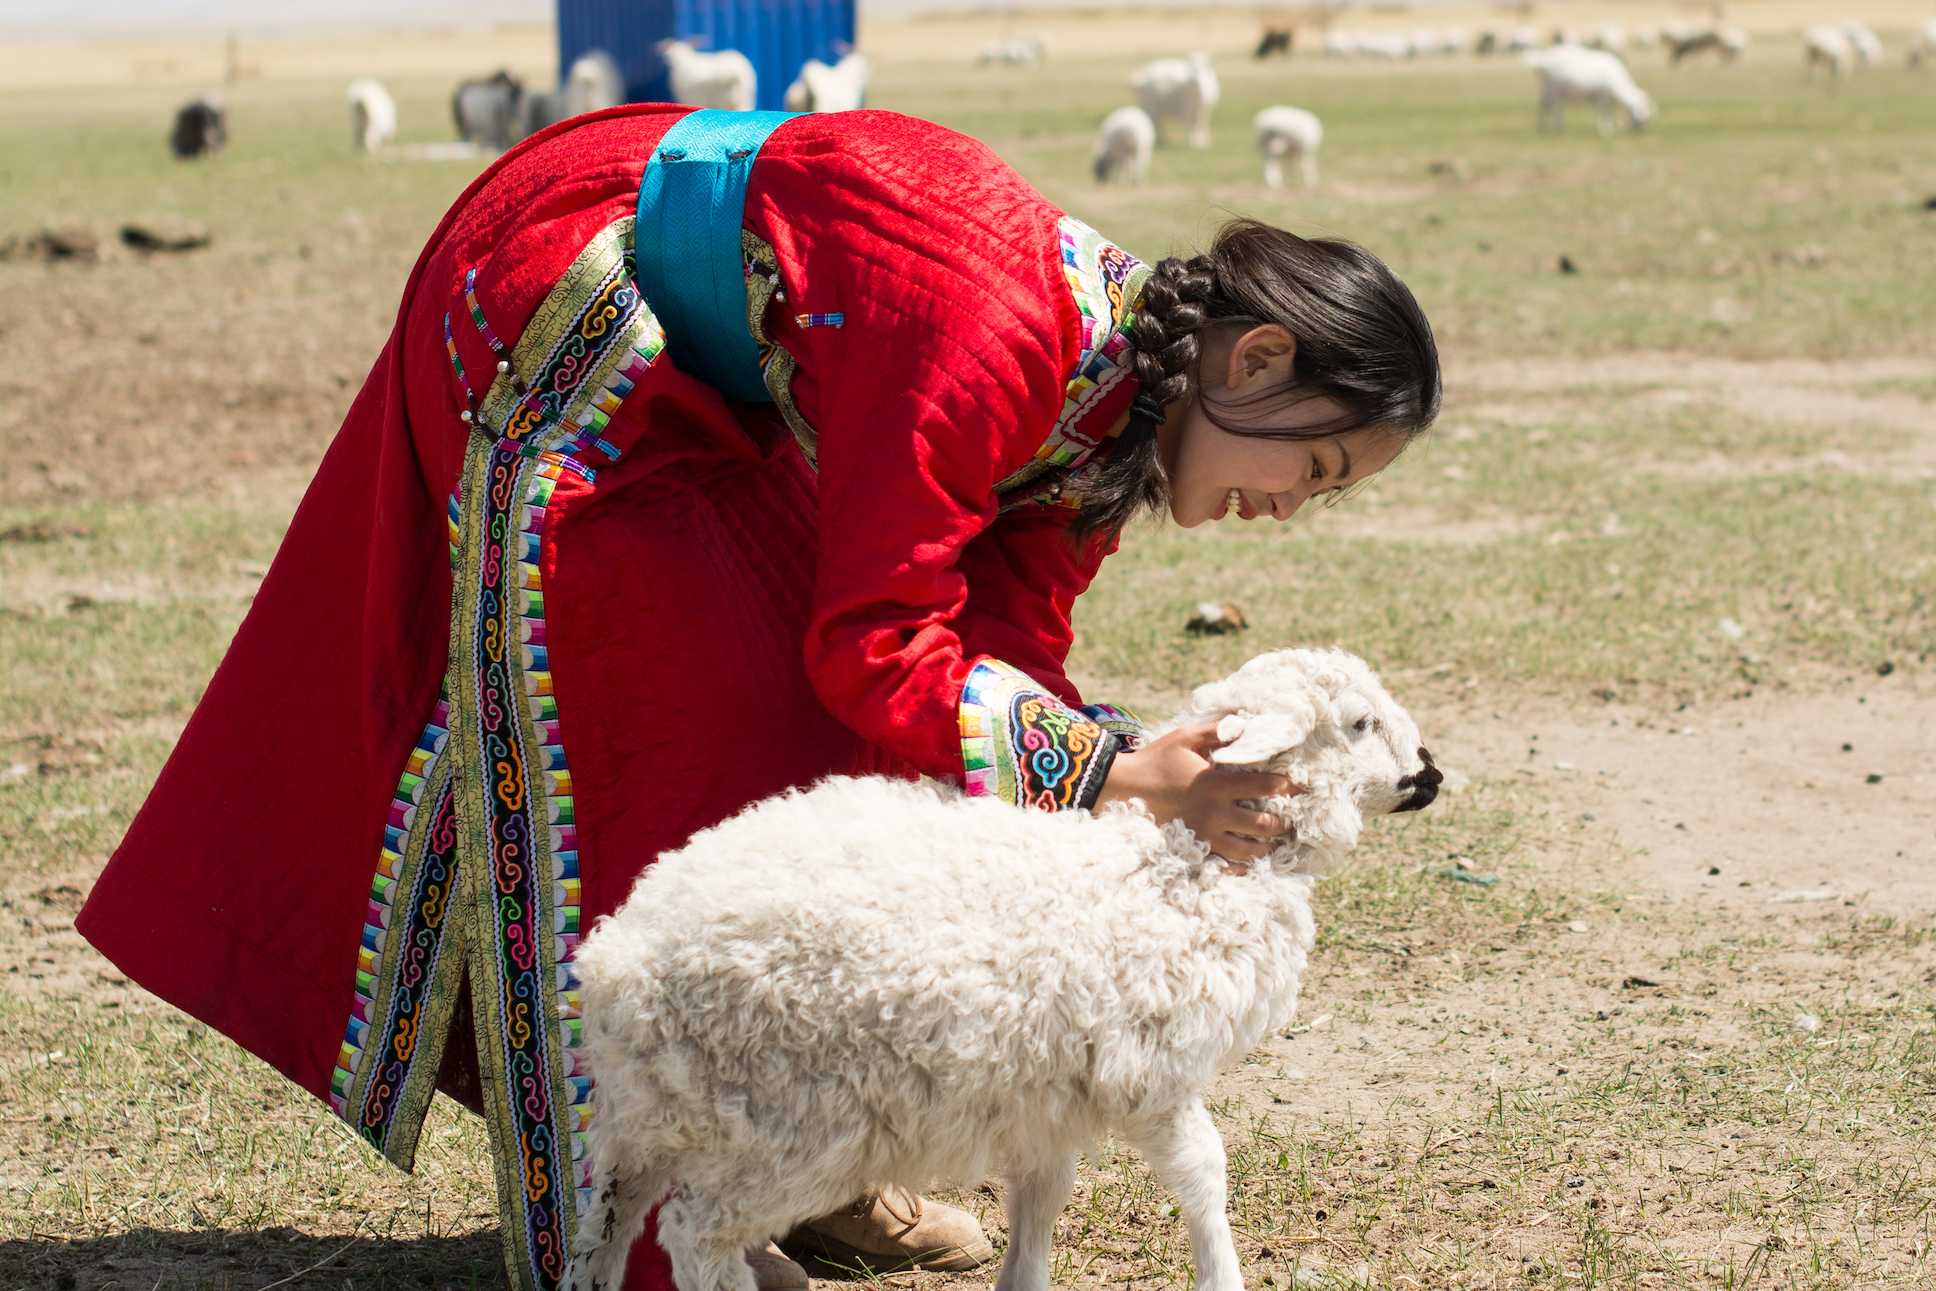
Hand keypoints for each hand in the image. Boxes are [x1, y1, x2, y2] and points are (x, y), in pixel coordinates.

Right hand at [1093, 722, 1299, 870]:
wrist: (1122, 788)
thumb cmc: (1156, 760)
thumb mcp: (1186, 738)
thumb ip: (1218, 731)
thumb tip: (1247, 722)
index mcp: (1217, 784)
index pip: (1266, 788)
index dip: (1290, 788)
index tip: (1303, 788)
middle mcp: (1215, 814)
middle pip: (1265, 825)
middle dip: (1285, 822)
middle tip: (1293, 818)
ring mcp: (1205, 836)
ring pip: (1249, 852)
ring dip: (1268, 848)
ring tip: (1277, 842)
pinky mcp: (1194, 850)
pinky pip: (1225, 867)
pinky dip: (1242, 867)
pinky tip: (1250, 861)